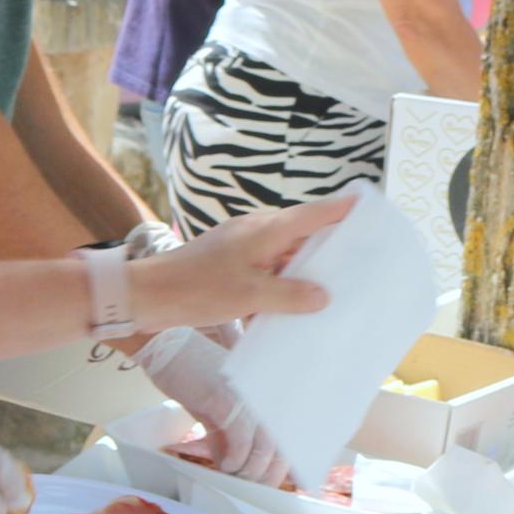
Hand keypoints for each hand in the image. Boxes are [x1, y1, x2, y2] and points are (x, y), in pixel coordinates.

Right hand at [130, 326, 285, 480]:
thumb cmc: (187, 373)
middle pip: (281, 443)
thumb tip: (232, 466)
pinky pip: (241, 439)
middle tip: (253, 488)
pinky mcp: (226, 397)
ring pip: (265, 446)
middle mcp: (263, 391)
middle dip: (269, 474)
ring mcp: (247, 394)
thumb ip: (227, 434)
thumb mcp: (213, 407)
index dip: (286, 461)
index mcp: (264, 390)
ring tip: (237, 479)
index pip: (288, 431)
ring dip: (252, 471)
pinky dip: (235, 459)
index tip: (277, 482)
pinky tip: (225, 466)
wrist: (162, 344)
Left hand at [132, 199, 342, 333]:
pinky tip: (290, 312)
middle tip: (360, 259)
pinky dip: (279, 289)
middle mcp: (256, 234)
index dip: (340, 208)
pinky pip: (265, 274)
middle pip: (301, 236)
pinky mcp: (230, 268)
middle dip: (328, 248)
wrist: (147, 296)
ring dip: (302, 275)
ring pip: (283, 258)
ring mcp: (242, 250)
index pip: (312, 214)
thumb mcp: (249, 294)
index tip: (366, 202)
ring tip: (333, 291)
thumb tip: (323, 295)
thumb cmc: (196, 288)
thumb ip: (289, 294)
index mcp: (264, 230)